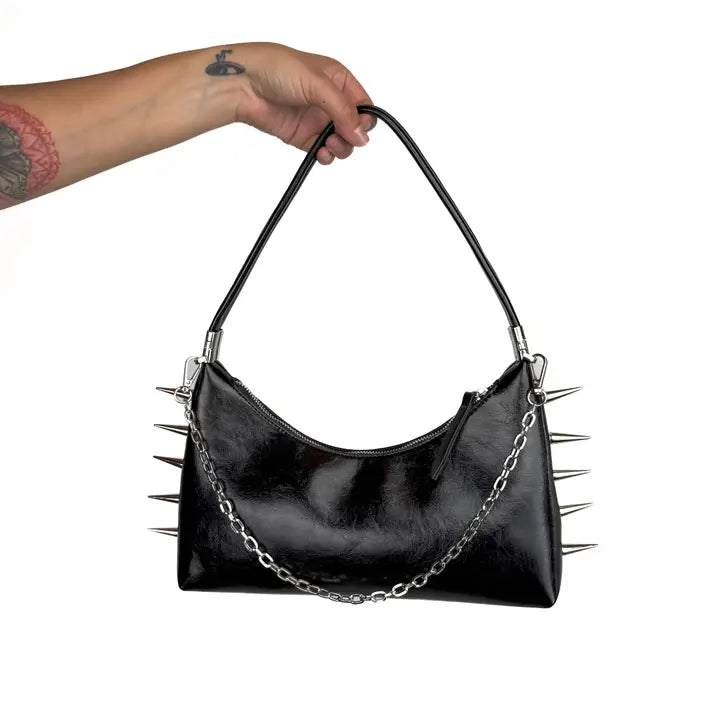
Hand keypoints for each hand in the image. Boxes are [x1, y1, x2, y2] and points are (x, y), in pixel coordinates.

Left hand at [232, 43, 375, 164]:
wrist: (244, 84)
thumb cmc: (277, 69)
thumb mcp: (318, 84)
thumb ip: (343, 110)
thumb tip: (361, 135)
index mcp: (338, 80)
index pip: (363, 105)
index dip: (365, 120)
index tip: (358, 129)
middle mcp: (330, 101)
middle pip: (355, 128)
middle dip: (352, 137)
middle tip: (341, 138)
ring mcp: (317, 120)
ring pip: (341, 142)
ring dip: (341, 148)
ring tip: (329, 146)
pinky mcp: (303, 136)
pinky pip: (322, 151)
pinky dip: (326, 156)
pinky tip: (321, 153)